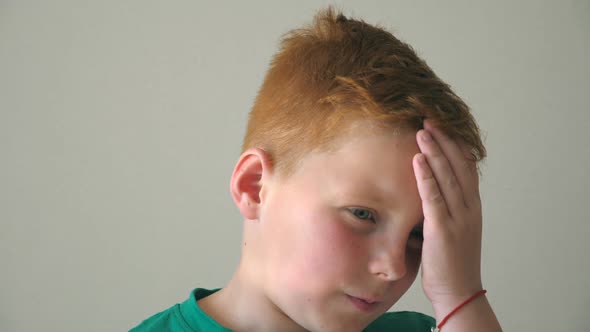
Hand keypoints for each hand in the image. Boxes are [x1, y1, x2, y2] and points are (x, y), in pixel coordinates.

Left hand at [412, 121, 482, 311]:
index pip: (467, 167)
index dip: (455, 145)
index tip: (443, 125)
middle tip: (430, 119)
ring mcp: (458, 219)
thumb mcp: (451, 228)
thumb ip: (441, 208)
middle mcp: (469, 209)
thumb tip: (423, 188)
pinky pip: (434, 198)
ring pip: (447, 177)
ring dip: (434, 152)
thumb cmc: (450, 262)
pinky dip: (425, 177)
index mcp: (472, 207)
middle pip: (459, 166)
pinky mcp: (443, 231)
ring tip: (422, 130)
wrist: (458, 292)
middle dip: (445, 140)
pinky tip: (417, 160)